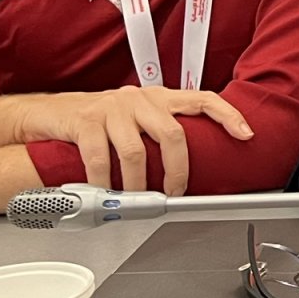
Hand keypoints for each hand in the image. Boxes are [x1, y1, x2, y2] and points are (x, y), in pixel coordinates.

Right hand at [11, 87, 250, 194]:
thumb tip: (188, 166)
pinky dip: (104, 183)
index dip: (227, 115)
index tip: (246, 134)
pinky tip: (105, 192)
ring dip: (138, 183)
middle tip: (175, 192)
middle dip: (178, 170)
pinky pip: (100, 159)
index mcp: (159, 98)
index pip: (203, 99)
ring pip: (137, 152)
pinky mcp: (86, 120)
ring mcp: (112, 108)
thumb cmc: (100, 120)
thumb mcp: (136, 120)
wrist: (52, 113)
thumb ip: (160, 133)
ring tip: (136, 199)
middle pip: (173, 134)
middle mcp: (140, 98)